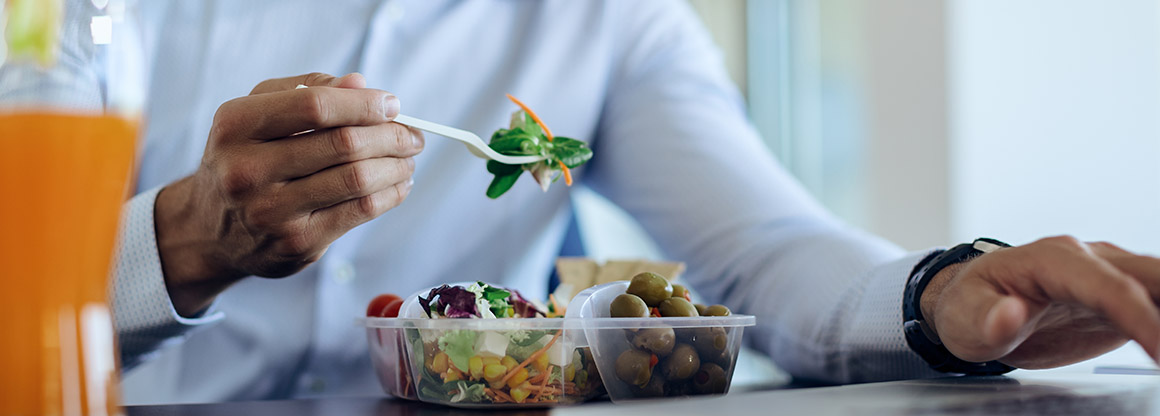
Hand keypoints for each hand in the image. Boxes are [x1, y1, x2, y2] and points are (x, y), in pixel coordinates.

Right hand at [155, 73, 422, 315]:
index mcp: (236, 125)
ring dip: (396, 165)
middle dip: (391, 135)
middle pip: (343, 144)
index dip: (363, 103)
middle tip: (413, 135)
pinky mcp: (296, 243)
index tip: (393, 104)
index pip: (315, 106)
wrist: (209, 229)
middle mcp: (247, 169)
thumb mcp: (259, 113)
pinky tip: (399, 184)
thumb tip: (361, 84)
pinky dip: (391, 194)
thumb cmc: (245, 157)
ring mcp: (271, 211)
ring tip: (409, 158)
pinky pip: (359, 212)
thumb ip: (306, 90)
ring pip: (357, 179)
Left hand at [922, 236, 1159, 368]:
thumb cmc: (968, 306)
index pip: (1107, 286)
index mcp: (1050, 260)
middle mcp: (1085, 259)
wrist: (974, 304)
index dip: (1139, 317)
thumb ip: (987, 319)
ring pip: (1154, 282)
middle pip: (1147, 274)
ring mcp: (1103, 275)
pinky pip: (1152, 301)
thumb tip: (1011, 313)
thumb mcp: (964, 318)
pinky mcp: (1114, 298)